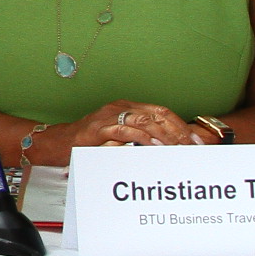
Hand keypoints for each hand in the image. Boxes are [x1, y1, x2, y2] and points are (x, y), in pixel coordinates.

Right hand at [62, 98, 207, 154]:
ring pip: (146, 121)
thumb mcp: (119, 136)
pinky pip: (126, 131)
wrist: (59, 142)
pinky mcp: (99, 128)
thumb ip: (139, 137)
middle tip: (192, 148)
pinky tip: (154, 147)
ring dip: (165, 136)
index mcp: (128, 107)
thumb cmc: (89, 142)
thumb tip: (167, 148)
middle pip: (159, 115)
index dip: (181, 126)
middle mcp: (121, 107)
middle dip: (179, 132)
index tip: (195, 142)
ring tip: (177, 149)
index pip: (162, 112)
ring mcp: (110, 116)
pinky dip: (143, 138)